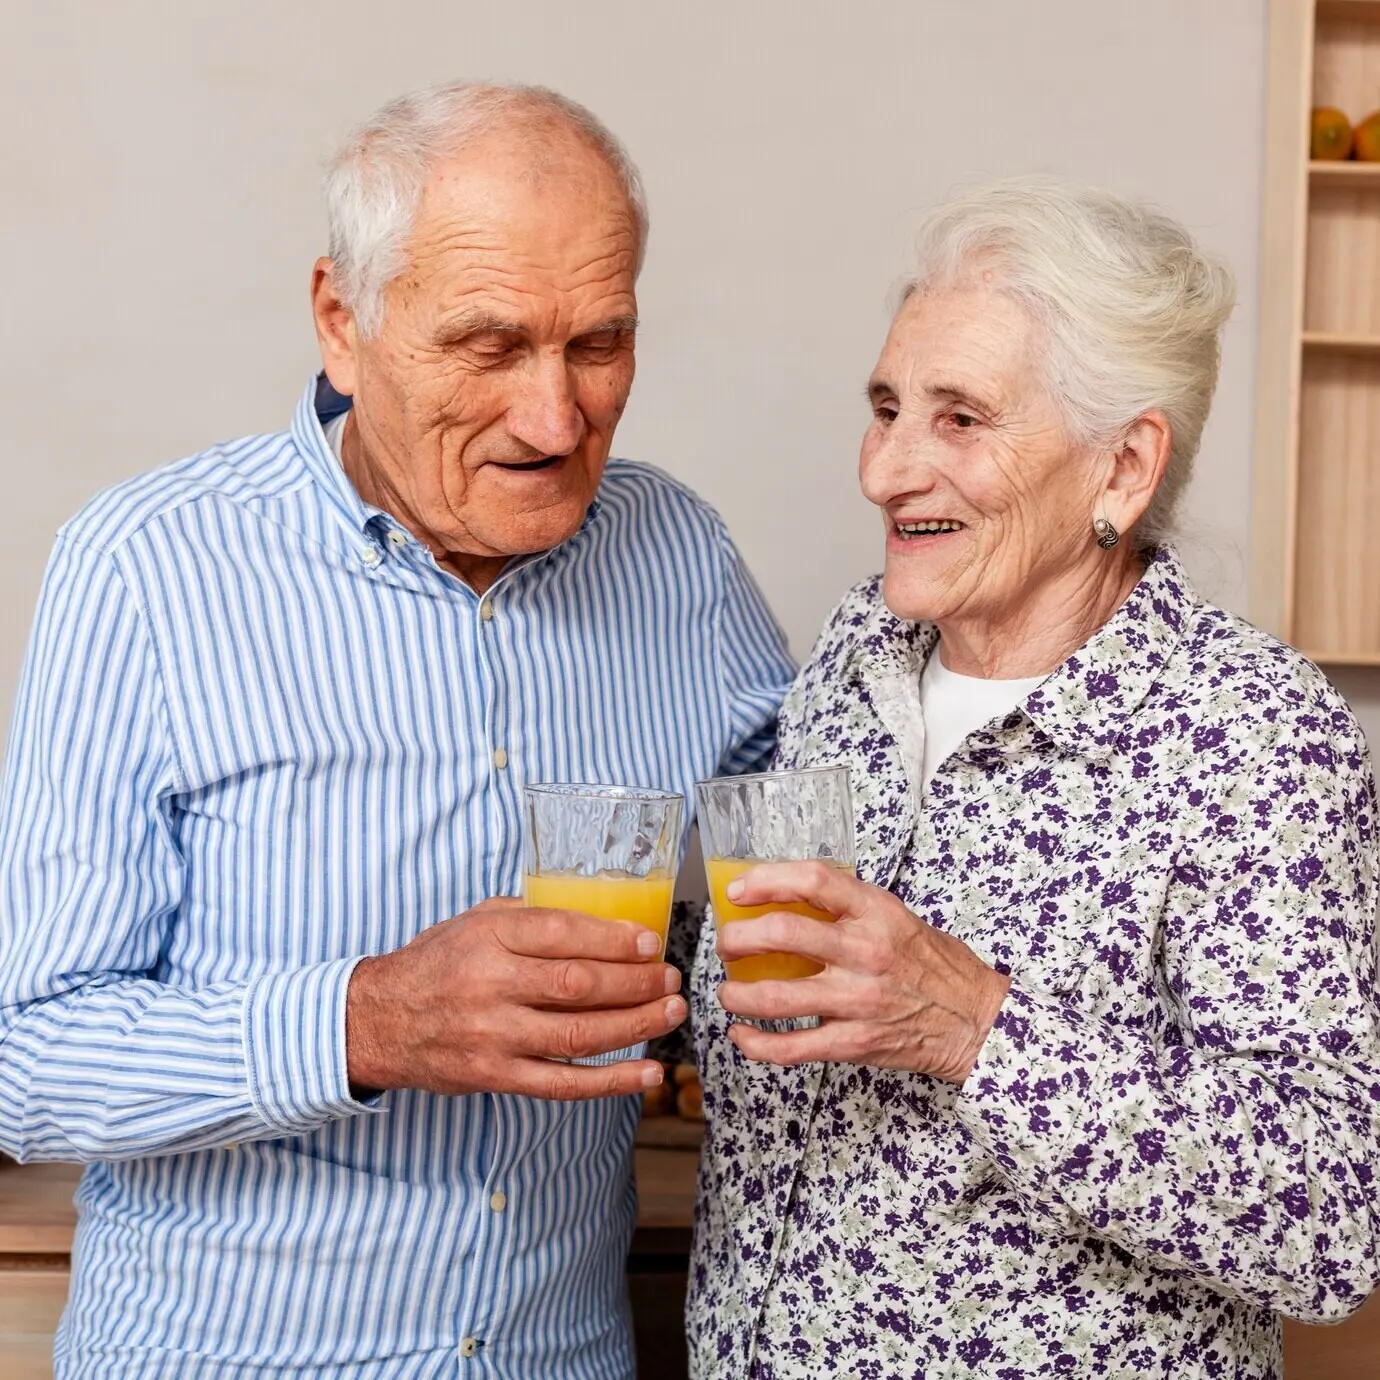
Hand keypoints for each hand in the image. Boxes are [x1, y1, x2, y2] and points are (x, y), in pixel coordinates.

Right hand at [346, 898, 684, 1100]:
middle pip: (578, 984)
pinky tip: (648, 1074)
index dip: (613, 939)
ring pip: (578, 1034)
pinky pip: (563, 1084)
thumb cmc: (435, 964)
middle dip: (636, 982)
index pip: (562, 933)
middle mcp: (491, 984)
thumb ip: (528, 916)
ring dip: (635, 1025)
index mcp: (488, 937)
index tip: (650, 944)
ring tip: (672, 1013)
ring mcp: (494, 1036)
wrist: (377, 1021)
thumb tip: (597, 917)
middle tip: (671, 978)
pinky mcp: (496, 1076)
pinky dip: (612, 1081)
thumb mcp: (473, 920)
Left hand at [716, 862, 1009, 1083]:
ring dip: (736, 993)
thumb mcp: (897, 916)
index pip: (812, 880)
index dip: (766, 880)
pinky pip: (791, 1048)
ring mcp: (857, 1000)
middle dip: (736, 938)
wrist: (976, 1020)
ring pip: (774, 996)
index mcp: (876, 912)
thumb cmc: (935, 965)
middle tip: (726, 943)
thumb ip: (848, 907)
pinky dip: (756, 1043)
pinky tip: (742, 1034)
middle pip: (780, 934)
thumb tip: (786, 898)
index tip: (739, 889)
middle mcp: (864, 952)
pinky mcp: (854, 1042)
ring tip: (728, 990)